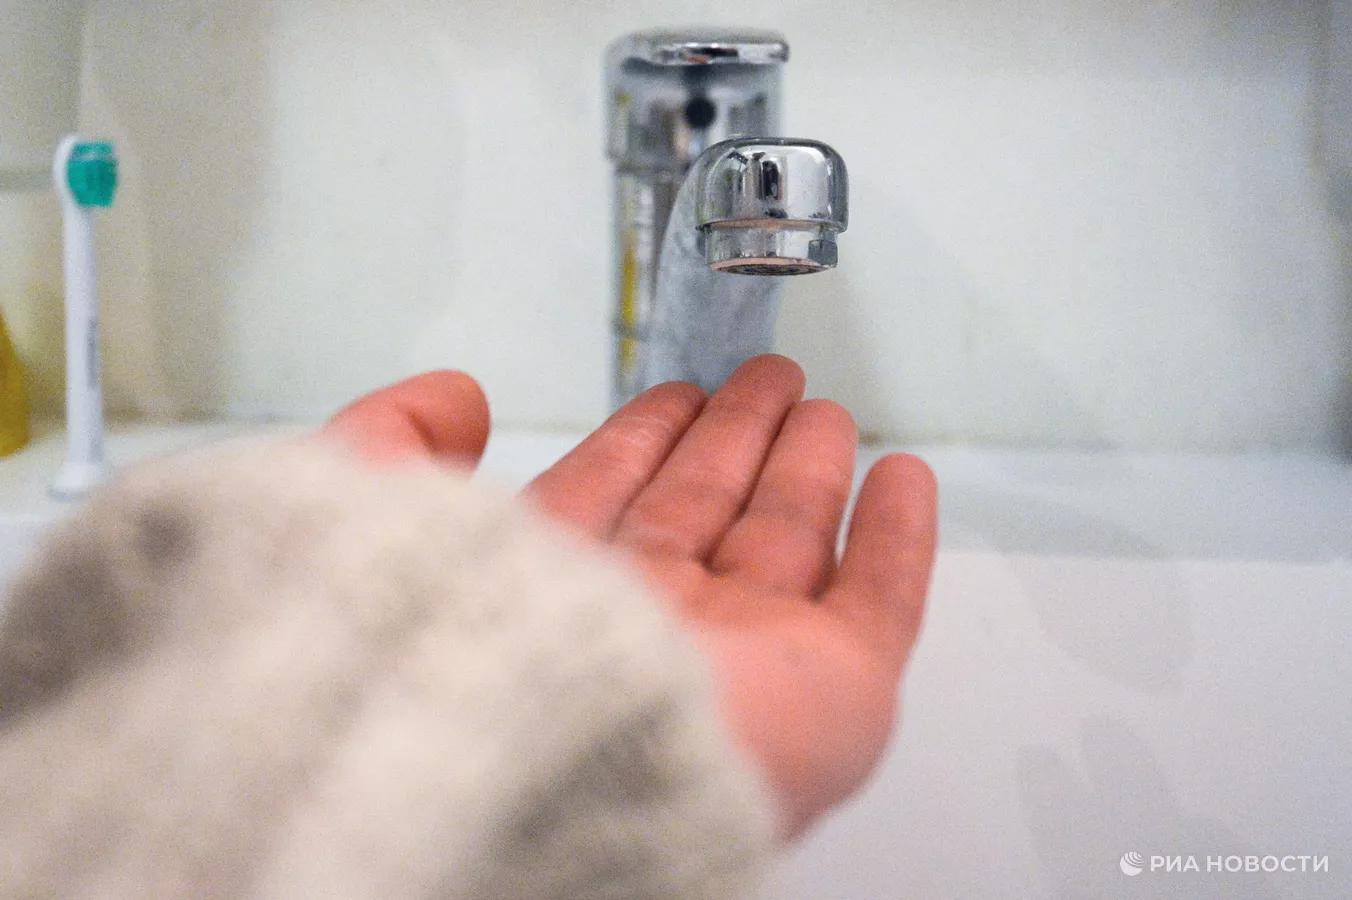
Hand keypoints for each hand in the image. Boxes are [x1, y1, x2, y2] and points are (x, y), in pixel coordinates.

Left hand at [324, 357, 937, 838]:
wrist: (533, 778)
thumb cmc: (439, 657)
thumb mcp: (366, 518)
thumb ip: (392, 447)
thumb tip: (453, 397)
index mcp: (547, 591)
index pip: (610, 496)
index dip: (645, 437)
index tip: (676, 390)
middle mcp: (645, 624)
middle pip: (707, 510)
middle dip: (735, 439)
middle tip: (767, 381)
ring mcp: (744, 660)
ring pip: (787, 543)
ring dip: (809, 472)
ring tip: (824, 413)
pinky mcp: (831, 693)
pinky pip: (878, 599)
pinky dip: (897, 538)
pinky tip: (901, 483)